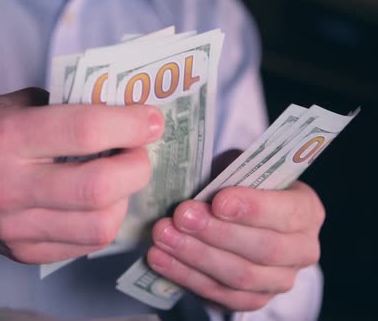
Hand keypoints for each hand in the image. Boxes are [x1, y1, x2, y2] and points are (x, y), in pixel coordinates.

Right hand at [0, 88, 163, 262]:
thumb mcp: (9, 105)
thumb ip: (62, 106)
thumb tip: (120, 109)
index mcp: (2, 138)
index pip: (82, 131)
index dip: (128, 124)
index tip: (149, 120)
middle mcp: (7, 187)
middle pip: (98, 186)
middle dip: (137, 166)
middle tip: (140, 151)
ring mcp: (16, 228)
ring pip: (100, 224)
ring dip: (125, 197)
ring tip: (120, 177)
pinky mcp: (26, 253)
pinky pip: (87, 244)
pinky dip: (105, 219)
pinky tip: (99, 201)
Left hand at [148, 181, 324, 310]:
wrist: (234, 213)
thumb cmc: (237, 184)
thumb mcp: (238, 166)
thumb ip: (228, 172)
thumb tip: (197, 178)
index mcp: (306, 210)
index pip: (288, 213)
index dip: (254, 208)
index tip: (219, 201)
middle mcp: (302, 250)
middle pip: (264, 249)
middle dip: (217, 233)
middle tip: (181, 217)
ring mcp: (278, 280)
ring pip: (240, 276)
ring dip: (195, 256)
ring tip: (163, 236)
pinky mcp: (251, 299)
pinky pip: (219, 294)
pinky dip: (185, 276)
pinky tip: (160, 258)